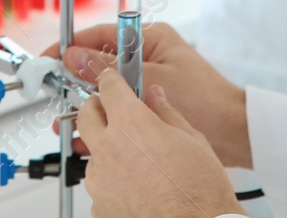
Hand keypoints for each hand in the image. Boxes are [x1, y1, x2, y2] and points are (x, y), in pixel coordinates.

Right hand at [45, 21, 251, 168]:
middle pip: (98, 63)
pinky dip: (102, 120)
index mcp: (148, 38)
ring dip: (85, 106)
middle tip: (54, 96)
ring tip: (67, 123)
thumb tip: (74, 56)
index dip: (70, 47)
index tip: (48, 60)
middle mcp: (145, 55)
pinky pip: (116, 108)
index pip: (98, 34)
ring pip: (105, 90)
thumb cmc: (205, 100)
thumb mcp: (149, 78)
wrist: (233, 133)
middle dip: (74, 82)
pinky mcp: (147, 104)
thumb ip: (109, 69)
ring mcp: (145, 80)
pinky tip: (88, 137)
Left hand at [77, 68, 245, 217]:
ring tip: (136, 159)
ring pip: (92, 152)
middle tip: (115, 111)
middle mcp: (108, 149)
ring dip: (106, 148)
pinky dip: (112, 179)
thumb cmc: (199, 190)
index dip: (112, 81)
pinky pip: (100, 182)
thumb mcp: (191, 139)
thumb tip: (155, 96)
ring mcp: (100, 179)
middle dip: (98, 108)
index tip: (114, 81)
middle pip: (86, 115)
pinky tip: (137, 184)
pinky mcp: (99, 204)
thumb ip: (166, 112)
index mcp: (130, 124)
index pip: (108, 88)